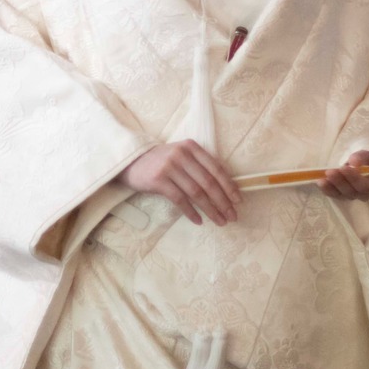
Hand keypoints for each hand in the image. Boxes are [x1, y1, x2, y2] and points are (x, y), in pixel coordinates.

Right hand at [120, 141, 240, 226]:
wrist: (130, 162)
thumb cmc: (160, 161)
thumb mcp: (181, 155)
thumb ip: (199, 165)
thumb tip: (224, 187)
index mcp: (191, 147)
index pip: (216, 168)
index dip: (229, 185)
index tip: (238, 200)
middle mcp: (182, 154)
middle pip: (208, 182)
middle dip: (223, 201)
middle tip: (232, 216)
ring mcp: (169, 166)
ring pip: (196, 192)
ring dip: (211, 209)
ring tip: (220, 221)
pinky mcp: (158, 180)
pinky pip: (180, 199)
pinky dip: (191, 212)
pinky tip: (199, 221)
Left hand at [322, 151, 368, 200]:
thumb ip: (362, 158)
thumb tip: (353, 163)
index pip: (366, 186)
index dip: (354, 178)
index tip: (344, 168)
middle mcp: (368, 194)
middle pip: (353, 192)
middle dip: (340, 182)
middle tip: (330, 172)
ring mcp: (356, 196)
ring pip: (344, 195)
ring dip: (332, 187)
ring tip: (321, 179)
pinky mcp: (346, 195)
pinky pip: (337, 195)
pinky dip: (328, 190)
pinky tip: (320, 183)